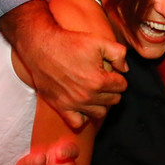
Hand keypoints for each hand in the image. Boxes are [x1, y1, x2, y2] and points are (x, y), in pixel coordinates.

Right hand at [0, 0, 127, 128]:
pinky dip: (83, 116)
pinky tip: (83, 105)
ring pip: (99, 112)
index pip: (122, 86)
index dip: (118, 76)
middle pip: (113, 100)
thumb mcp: (99, 41)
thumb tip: (124, 69)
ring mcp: (74, 104)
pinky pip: (78, 122)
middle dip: (111, 89)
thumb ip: (118, 53)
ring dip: (100, 103)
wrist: (41, 47)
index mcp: (99, 81)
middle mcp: (87, 96)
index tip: (109, 71)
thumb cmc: (69, 43)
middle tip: (101, 78)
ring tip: (94, 91)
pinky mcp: (61, 107)